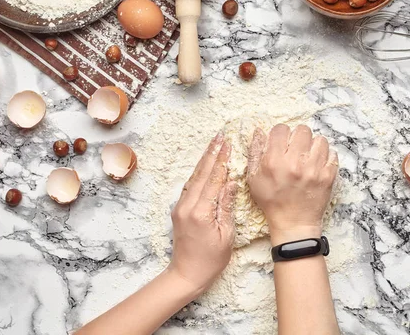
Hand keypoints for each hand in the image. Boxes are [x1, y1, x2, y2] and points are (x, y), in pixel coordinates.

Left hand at [169, 132, 236, 295]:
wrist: (187, 273)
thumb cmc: (211, 259)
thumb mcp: (226, 234)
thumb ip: (227, 206)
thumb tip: (231, 182)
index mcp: (200, 212)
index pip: (213, 180)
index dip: (221, 161)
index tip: (228, 144)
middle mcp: (187, 205)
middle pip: (201, 173)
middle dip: (212, 153)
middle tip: (220, 136)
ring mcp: (180, 206)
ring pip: (194, 177)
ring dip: (205, 160)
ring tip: (214, 144)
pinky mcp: (179, 209)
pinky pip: (190, 186)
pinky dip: (199, 173)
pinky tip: (205, 165)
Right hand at [247, 124, 337, 245]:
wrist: (293, 223)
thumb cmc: (272, 201)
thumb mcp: (254, 178)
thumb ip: (255, 152)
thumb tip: (259, 131)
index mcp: (274, 161)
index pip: (281, 130)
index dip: (280, 134)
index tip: (281, 142)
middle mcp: (295, 163)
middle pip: (302, 130)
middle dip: (298, 137)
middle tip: (295, 148)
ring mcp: (314, 169)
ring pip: (320, 140)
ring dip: (313, 145)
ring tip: (308, 156)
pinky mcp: (328, 176)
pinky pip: (332, 154)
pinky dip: (325, 156)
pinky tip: (317, 164)